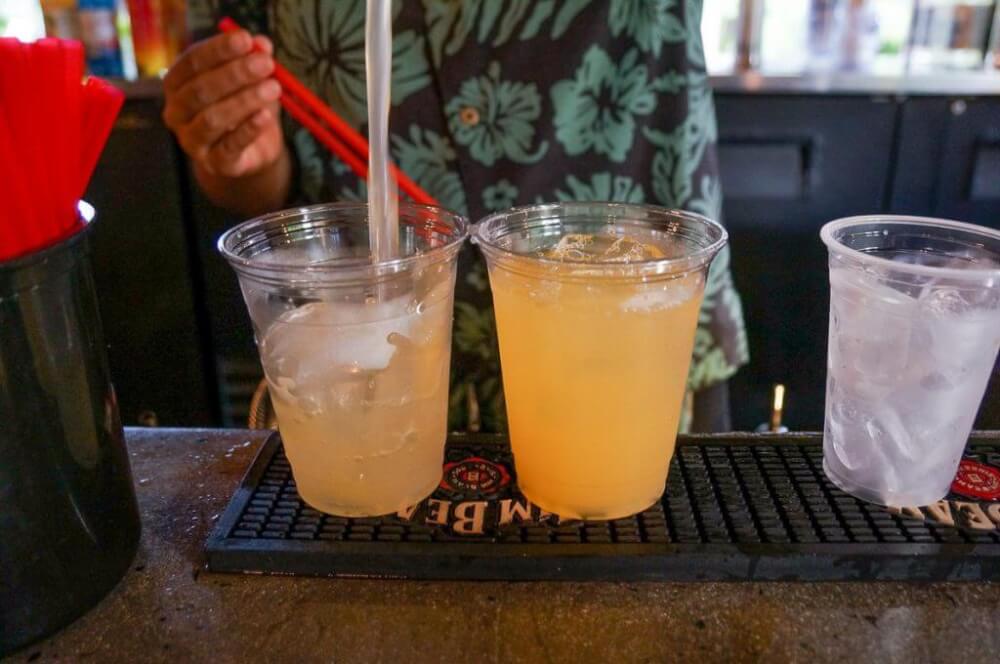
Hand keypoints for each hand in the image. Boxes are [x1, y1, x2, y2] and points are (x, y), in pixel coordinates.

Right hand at [162, 30, 283, 178]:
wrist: (251, 150)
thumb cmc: (243, 106)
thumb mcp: (250, 78)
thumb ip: (253, 59)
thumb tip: (262, 44)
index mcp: (177, 84)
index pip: (191, 62)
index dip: (218, 50)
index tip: (245, 39)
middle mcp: (177, 112)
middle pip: (200, 90)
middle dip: (235, 74)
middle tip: (265, 64)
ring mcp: (192, 140)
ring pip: (212, 119)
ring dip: (244, 101)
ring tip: (273, 88)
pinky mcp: (215, 163)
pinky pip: (229, 146)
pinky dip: (249, 129)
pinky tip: (265, 115)